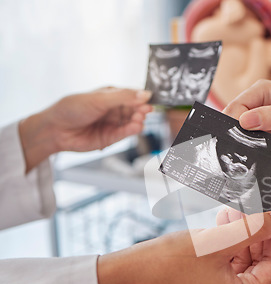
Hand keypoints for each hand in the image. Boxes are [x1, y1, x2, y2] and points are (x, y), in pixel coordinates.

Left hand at [19, 87, 152, 171]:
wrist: (55, 129)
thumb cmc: (72, 108)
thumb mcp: (99, 99)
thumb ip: (124, 97)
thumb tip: (146, 94)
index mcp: (111, 95)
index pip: (132, 95)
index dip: (142, 97)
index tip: (150, 99)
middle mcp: (114, 109)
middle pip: (135, 109)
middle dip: (141, 110)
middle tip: (146, 110)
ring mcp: (113, 124)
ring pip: (132, 122)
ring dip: (138, 120)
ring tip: (139, 119)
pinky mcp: (111, 138)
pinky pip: (126, 133)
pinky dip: (132, 130)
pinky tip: (136, 127)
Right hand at [97, 209, 270, 283]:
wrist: (129, 274)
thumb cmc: (169, 262)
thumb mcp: (218, 241)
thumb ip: (254, 229)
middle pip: (257, 264)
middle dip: (255, 233)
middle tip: (252, 208)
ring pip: (241, 262)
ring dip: (240, 236)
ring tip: (233, 211)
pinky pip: (226, 266)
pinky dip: (227, 245)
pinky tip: (223, 223)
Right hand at [224, 80, 270, 176]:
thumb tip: (245, 119)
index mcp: (264, 89)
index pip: (237, 105)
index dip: (234, 123)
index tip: (241, 140)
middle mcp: (255, 103)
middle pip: (230, 119)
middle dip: (234, 134)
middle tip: (243, 151)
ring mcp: (253, 121)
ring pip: (233, 133)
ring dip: (237, 145)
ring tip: (247, 155)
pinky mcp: (254, 137)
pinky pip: (240, 144)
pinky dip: (242, 152)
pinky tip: (249, 158)